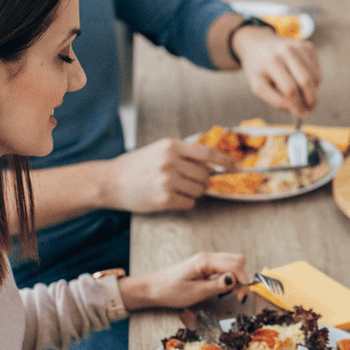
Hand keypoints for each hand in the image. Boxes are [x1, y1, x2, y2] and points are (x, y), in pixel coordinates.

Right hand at [105, 139, 239, 212]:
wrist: (111, 181)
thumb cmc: (137, 166)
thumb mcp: (160, 151)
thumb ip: (185, 155)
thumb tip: (213, 166)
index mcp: (171, 146)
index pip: (207, 154)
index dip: (226, 161)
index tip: (239, 167)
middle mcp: (170, 162)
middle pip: (205, 175)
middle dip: (203, 181)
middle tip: (188, 182)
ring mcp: (167, 181)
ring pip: (199, 191)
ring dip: (193, 192)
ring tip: (175, 188)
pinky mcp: (164, 199)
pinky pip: (189, 203)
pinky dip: (185, 202)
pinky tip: (169, 197)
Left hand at [119, 251, 248, 310]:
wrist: (151, 288)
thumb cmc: (169, 291)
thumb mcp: (195, 292)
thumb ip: (218, 286)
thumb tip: (236, 280)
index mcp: (206, 260)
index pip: (236, 264)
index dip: (243, 281)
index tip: (241, 296)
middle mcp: (208, 257)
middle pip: (237, 260)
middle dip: (242, 277)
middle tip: (237, 295)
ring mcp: (206, 261)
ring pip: (232, 264)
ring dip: (235, 278)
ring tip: (228, 293)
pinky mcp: (204, 267)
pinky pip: (223, 268)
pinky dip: (228, 278)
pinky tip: (220, 289)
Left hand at [231, 28, 321, 116]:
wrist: (258, 43)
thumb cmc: (258, 69)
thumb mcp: (259, 86)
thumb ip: (276, 100)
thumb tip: (298, 110)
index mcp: (270, 62)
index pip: (289, 89)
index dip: (297, 105)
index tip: (301, 115)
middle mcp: (285, 51)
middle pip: (306, 81)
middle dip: (310, 100)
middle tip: (309, 110)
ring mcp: (298, 46)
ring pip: (315, 77)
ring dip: (313, 91)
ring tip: (303, 96)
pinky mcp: (307, 46)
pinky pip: (317, 70)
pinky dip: (314, 81)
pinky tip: (303, 82)